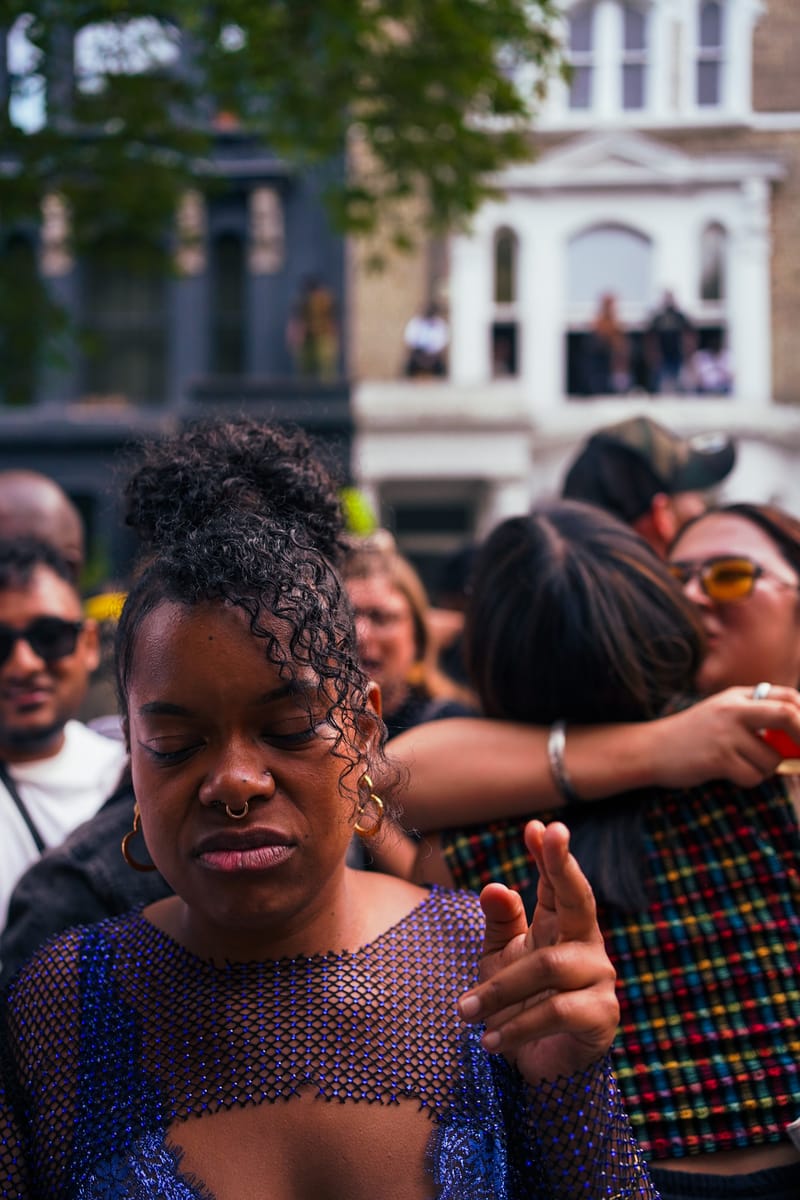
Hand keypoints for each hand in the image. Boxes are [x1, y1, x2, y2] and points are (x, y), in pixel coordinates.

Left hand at [458, 820, 617, 1083]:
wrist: (539, 1066)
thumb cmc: (518, 1002)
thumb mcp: (500, 958)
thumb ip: (500, 922)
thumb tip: (494, 886)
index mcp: (560, 924)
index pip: (556, 882)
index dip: (549, 853)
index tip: (537, 826)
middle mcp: (586, 943)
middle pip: (578, 898)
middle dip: (562, 864)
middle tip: (549, 832)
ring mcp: (599, 978)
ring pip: (548, 966)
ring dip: (500, 990)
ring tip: (464, 1012)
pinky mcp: (602, 1016)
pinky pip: (557, 1012)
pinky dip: (518, 1026)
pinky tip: (490, 1039)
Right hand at [649, 686, 799, 788]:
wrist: (651, 748)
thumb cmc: (692, 734)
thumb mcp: (721, 713)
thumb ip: (754, 716)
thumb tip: (795, 737)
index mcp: (738, 696)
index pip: (788, 697)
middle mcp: (733, 710)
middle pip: (787, 715)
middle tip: (799, 755)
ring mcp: (726, 734)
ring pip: (771, 759)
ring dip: (763, 769)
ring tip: (740, 765)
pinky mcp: (719, 758)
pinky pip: (753, 776)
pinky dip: (748, 780)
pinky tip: (728, 774)